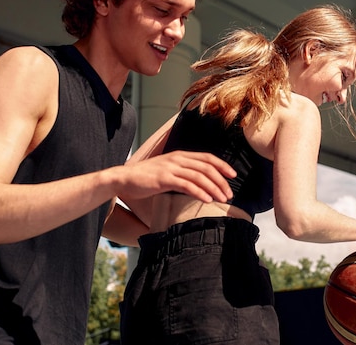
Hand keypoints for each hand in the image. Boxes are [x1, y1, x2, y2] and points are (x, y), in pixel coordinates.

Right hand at [118, 150, 235, 202]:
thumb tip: (199, 184)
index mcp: (180, 155)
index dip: (222, 165)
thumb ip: (182, 174)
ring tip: (222, 198)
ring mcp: (171, 168)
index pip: (207, 157)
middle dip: (221, 180)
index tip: (232, 175)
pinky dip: (199, 192)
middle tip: (230, 193)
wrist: (123, 179)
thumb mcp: (167, 171)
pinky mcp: (164, 179)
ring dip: (214, 188)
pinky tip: (207, 199)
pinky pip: (186, 185)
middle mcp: (177, 159)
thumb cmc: (145, 178)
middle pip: (207, 167)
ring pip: (199, 176)